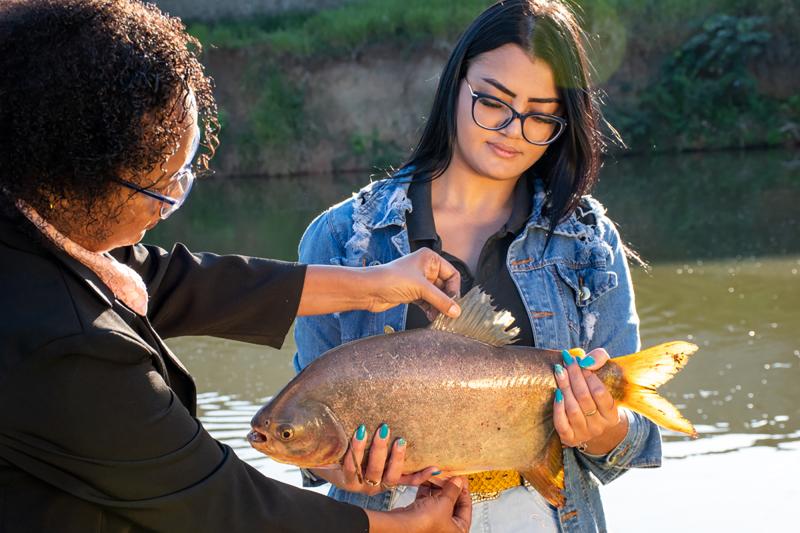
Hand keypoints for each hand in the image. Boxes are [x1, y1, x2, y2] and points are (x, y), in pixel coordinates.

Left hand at [321, 424, 439, 495]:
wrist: (326, 461)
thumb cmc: (357, 453)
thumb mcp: (375, 452)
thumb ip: (391, 445)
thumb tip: (414, 424)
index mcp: (386, 480)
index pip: (408, 480)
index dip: (421, 476)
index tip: (434, 467)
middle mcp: (376, 486)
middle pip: (390, 476)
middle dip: (396, 457)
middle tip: (399, 438)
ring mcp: (360, 485)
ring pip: (372, 471)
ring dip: (377, 450)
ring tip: (380, 430)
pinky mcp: (345, 481)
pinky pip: (352, 467)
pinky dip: (356, 451)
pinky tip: (358, 434)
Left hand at [365, 248, 460, 319]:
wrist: (370, 290)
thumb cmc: (391, 279)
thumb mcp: (421, 289)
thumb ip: (441, 300)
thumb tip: (456, 311)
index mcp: (430, 259)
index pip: (452, 274)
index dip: (454, 289)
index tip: (454, 303)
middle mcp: (426, 268)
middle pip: (445, 286)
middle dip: (446, 300)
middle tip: (449, 313)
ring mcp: (419, 281)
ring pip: (436, 295)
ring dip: (438, 307)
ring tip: (439, 317)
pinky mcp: (412, 293)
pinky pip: (428, 301)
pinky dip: (430, 309)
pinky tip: (431, 316)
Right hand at [366, 477, 471, 532]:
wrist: (401, 524)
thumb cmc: (424, 522)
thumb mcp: (445, 503)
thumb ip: (453, 490)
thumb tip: (458, 482)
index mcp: (457, 531)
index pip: (466, 509)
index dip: (464, 492)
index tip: (462, 480)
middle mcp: (445, 528)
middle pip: (452, 504)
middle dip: (450, 487)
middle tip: (451, 475)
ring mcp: (432, 522)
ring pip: (439, 501)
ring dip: (438, 486)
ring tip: (439, 474)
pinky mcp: (420, 516)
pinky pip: (427, 500)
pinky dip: (427, 490)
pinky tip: (427, 479)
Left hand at [552, 347, 627, 454]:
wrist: (591, 422)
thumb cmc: (596, 393)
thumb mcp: (604, 375)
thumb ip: (599, 359)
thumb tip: (585, 361)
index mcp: (612, 414)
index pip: (600, 393)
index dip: (588, 375)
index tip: (579, 361)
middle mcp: (599, 426)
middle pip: (584, 398)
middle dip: (574, 376)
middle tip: (566, 361)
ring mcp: (584, 433)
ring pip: (572, 409)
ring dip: (564, 387)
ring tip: (559, 371)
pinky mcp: (569, 437)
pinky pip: (561, 423)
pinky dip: (558, 408)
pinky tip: (556, 393)